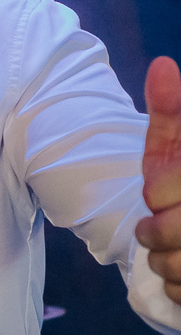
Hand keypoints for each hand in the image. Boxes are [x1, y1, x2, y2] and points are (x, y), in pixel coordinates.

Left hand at [134, 57, 180, 302]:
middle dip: (156, 233)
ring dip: (168, 264)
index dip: (158, 194)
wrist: (179, 206)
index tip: (163, 196)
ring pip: (176, 269)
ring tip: (178, 250)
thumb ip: (171, 112)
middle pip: (165, 233)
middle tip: (158, 228)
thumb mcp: (179, 145)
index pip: (160, 191)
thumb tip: (163, 65)